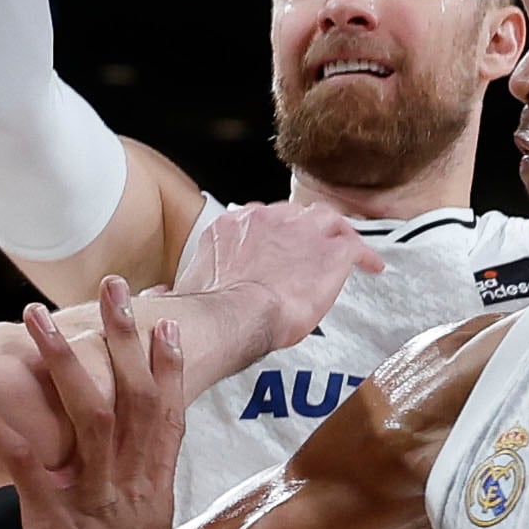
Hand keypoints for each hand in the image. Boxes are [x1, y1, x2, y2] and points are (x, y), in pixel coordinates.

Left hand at [0, 282, 203, 528]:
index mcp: (154, 488)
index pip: (167, 412)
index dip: (166, 366)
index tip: (166, 323)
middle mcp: (129, 479)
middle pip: (131, 392)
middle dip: (121, 336)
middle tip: (116, 286)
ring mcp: (93, 494)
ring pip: (83, 409)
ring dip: (57, 358)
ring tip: (31, 314)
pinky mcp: (53, 516)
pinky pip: (18, 458)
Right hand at [172, 200, 380, 353]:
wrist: (239, 314)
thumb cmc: (209, 311)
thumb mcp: (185, 292)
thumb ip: (176, 291)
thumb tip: (153, 300)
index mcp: (233, 225)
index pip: (258, 220)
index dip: (272, 237)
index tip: (277, 252)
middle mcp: (268, 218)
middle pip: (294, 215)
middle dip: (305, 232)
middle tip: (315, 252)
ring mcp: (302, 231)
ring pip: (328, 220)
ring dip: (339, 236)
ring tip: (349, 252)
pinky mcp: (330, 252)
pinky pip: (356, 247)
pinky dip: (366, 256)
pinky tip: (374, 269)